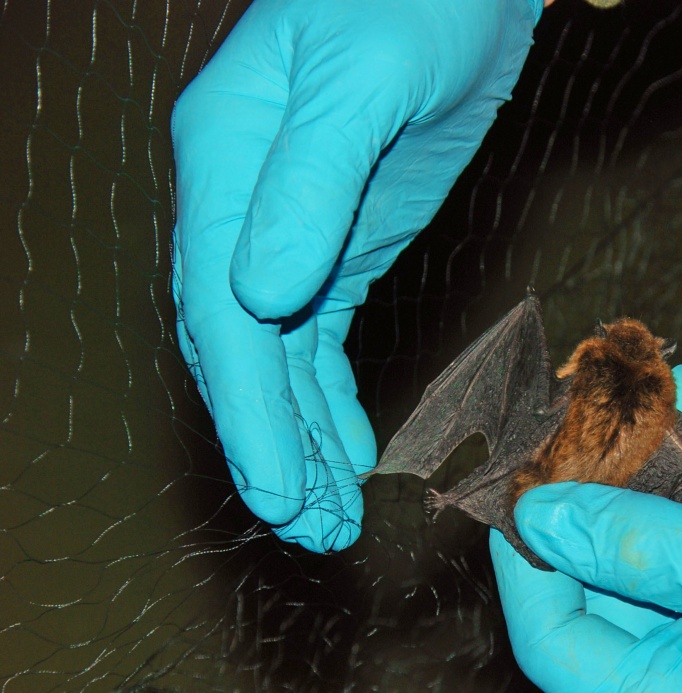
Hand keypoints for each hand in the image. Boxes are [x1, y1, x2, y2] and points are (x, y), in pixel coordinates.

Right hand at [172, 0, 540, 550]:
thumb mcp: (365, 79)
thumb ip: (311, 181)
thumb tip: (264, 292)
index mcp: (225, 165)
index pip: (221, 313)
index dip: (247, 412)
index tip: (279, 491)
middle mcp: (243, 207)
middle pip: (240, 351)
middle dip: (272, 446)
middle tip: (310, 529)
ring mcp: (289, 228)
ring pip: (280, 358)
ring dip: (301, 441)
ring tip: (328, 519)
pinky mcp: (340, 242)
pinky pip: (319, 340)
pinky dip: (329, 401)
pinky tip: (347, 452)